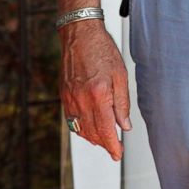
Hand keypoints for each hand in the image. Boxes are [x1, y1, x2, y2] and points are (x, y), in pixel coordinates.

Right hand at [59, 20, 131, 160]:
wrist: (79, 34)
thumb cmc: (102, 49)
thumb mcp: (120, 74)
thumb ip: (122, 103)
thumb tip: (124, 125)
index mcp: (99, 94)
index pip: (105, 130)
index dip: (112, 146)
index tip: (117, 155)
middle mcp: (82, 99)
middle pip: (92, 133)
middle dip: (104, 144)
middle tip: (114, 148)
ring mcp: (70, 98)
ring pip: (80, 129)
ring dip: (92, 138)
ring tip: (104, 139)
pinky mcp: (63, 95)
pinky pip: (71, 120)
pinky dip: (81, 128)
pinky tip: (89, 127)